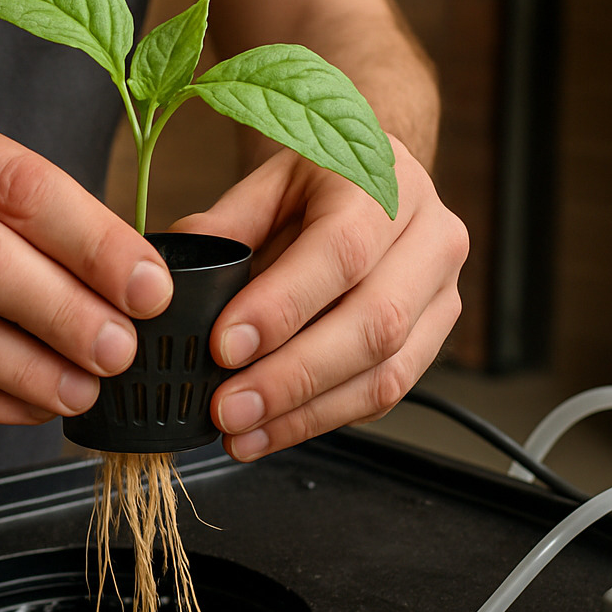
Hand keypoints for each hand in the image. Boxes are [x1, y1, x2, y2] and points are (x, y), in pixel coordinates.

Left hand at [169, 138, 466, 459]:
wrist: (377, 182)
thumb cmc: (322, 179)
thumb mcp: (270, 179)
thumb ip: (225, 226)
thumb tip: (170, 282)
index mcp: (386, 185)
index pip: (341, 253)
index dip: (283, 307)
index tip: (224, 346)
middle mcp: (430, 240)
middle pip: (373, 323)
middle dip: (291, 377)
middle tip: (227, 408)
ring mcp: (441, 294)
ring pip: (386, 373)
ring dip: (306, 413)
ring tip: (241, 432)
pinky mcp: (434, 339)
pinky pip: (386, 395)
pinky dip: (322, 420)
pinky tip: (271, 431)